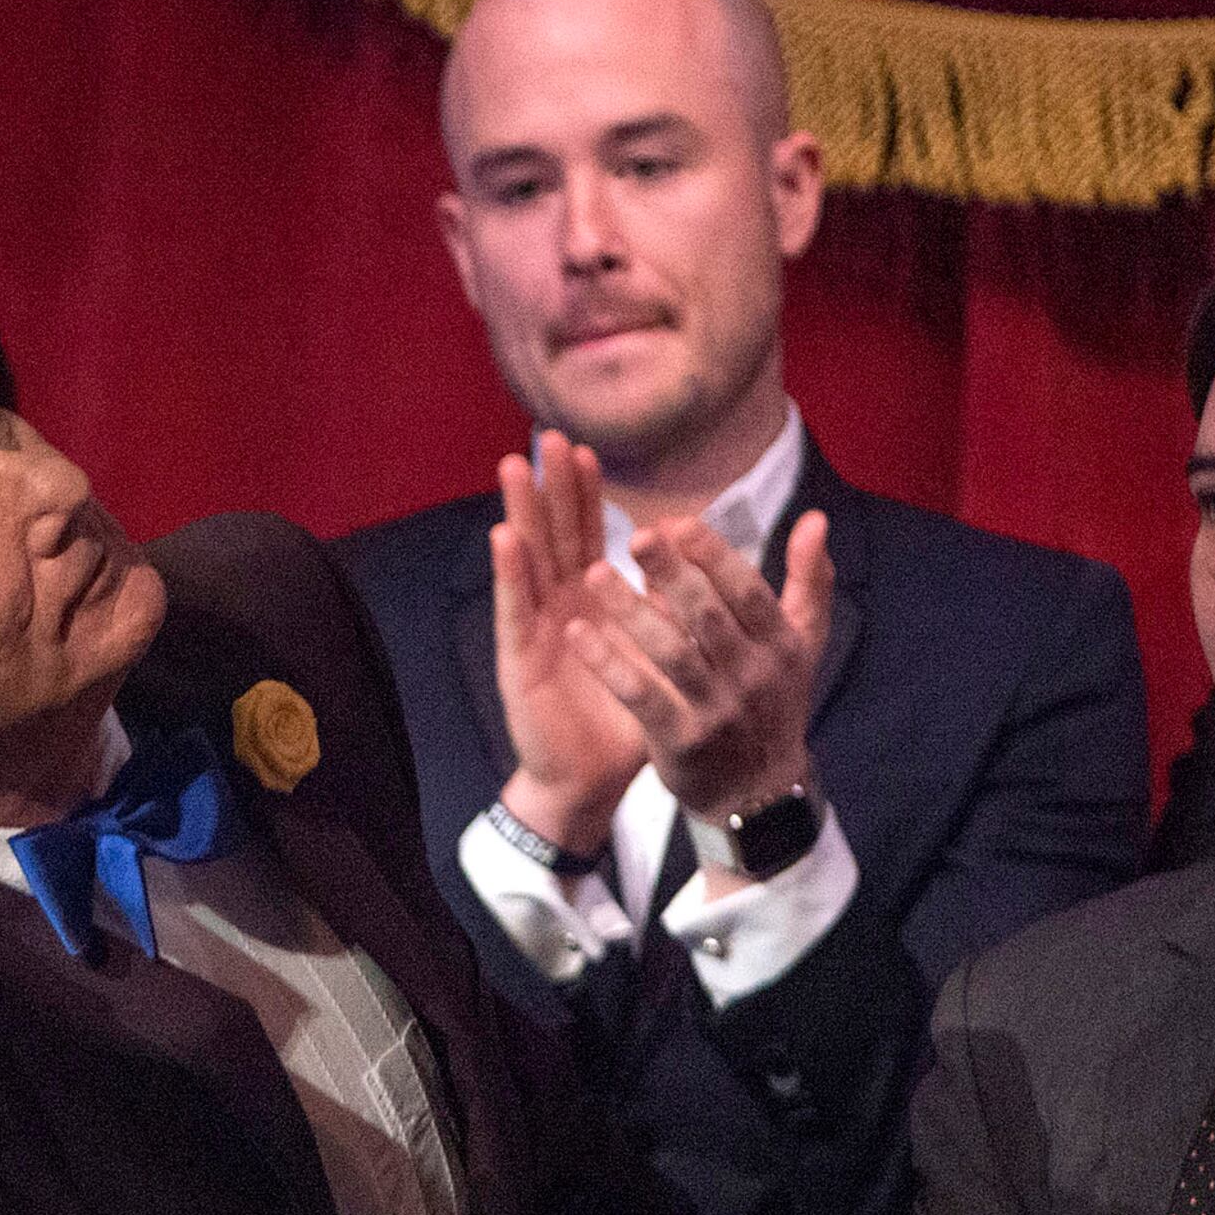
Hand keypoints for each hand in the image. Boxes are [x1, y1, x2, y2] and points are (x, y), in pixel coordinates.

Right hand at [491, 432, 649, 857]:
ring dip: (521, 511)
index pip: (588, 535)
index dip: (587, 494)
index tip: (590, 451)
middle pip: (555, 533)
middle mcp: (558, 604)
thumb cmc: (627, 719)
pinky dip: (510, 571)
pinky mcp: (520, 656)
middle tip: (549, 435)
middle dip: (552, 486)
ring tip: (515, 466)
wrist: (591, 778)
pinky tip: (505, 537)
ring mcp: (535, 626)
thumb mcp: (663, 658)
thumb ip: (677, 615)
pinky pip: (515, 607)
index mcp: (592, 600)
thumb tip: (709, 575)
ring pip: (529, 557)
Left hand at [583, 511, 831, 841]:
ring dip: (630, 610)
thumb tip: (815, 517)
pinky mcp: (681, 741)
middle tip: (634, 535)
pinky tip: (578, 633)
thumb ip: (810, 580)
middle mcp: (754, 677)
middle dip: (671, 573)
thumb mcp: (802, 645)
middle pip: (707, 615)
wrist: (757, 792)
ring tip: (594, 573)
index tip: (677, 523)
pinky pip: (641, 695)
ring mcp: (717, 711)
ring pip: (670, 652)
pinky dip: (609, 663)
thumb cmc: (773, 702)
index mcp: (783, 645)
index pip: (747, 590)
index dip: (713, 555)